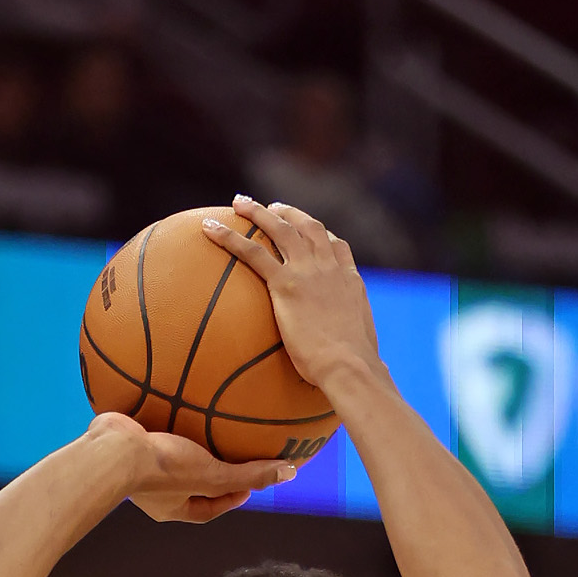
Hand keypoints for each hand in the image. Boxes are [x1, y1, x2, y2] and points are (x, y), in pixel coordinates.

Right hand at [86, 414, 292, 524]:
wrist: (113, 450)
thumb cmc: (162, 470)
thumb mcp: (213, 475)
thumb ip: (248, 475)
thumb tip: (289, 473)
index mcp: (172, 507)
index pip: (208, 509)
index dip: (229, 499)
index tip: (247, 487)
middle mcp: (154, 492)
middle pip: (188, 484)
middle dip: (206, 473)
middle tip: (225, 456)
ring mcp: (138, 467)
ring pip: (167, 457)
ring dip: (183, 444)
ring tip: (199, 424)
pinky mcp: (127, 441)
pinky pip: (149, 429)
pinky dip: (160, 416)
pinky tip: (171, 396)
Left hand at [206, 198, 382, 401]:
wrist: (349, 366)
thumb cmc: (356, 371)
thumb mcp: (364, 353)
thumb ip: (358, 351)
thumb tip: (367, 373)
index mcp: (350, 281)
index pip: (338, 247)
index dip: (323, 235)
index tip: (313, 231)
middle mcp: (329, 268)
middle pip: (308, 227)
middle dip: (289, 214)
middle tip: (273, 208)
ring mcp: (308, 271)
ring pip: (279, 229)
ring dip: (257, 212)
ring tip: (240, 203)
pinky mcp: (286, 283)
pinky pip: (252, 252)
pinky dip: (229, 237)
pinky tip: (209, 228)